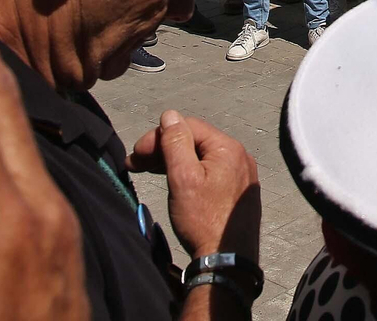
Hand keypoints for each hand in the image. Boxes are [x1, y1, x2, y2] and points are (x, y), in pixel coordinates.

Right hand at [129, 111, 260, 259]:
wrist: (227, 261)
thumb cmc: (204, 221)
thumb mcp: (183, 179)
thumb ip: (175, 144)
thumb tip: (169, 115)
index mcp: (228, 148)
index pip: (187, 127)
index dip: (158, 136)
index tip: (137, 153)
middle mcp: (239, 156)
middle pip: (194, 141)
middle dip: (163, 149)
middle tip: (136, 162)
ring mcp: (240, 174)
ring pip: (200, 157)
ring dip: (172, 161)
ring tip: (146, 170)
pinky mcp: (236, 191)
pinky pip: (210, 171)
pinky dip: (189, 173)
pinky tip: (172, 180)